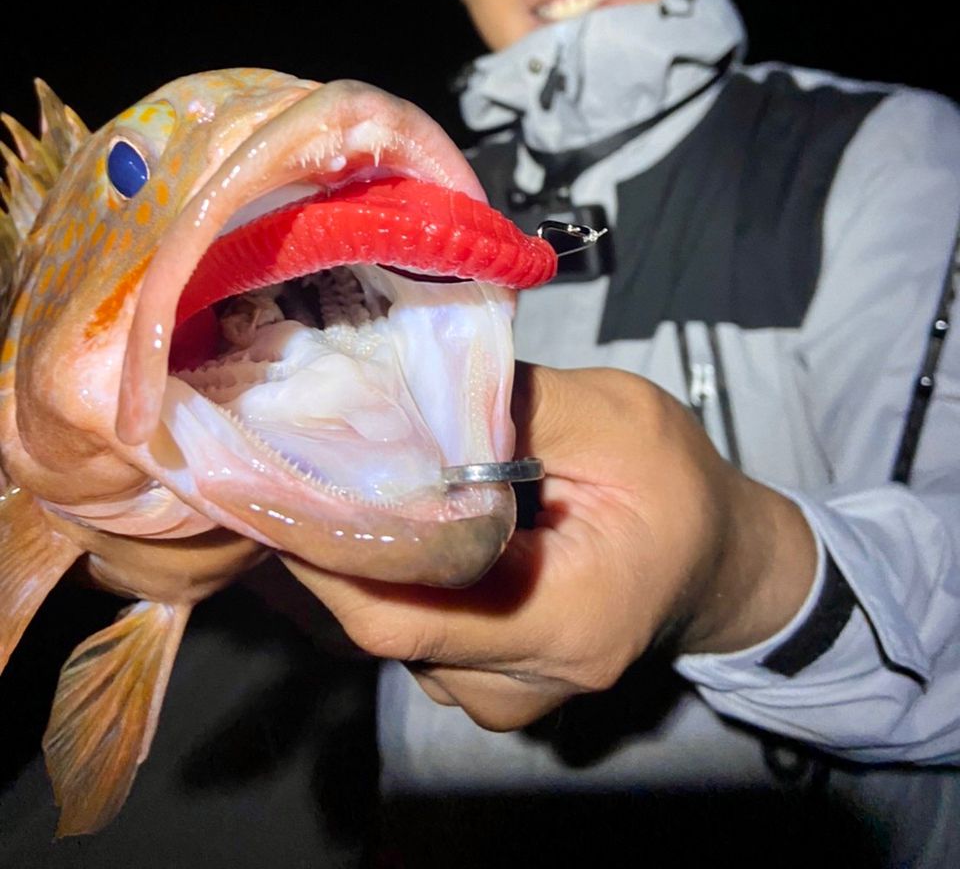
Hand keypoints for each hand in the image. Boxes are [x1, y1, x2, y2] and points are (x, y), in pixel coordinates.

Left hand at [290, 364, 815, 730]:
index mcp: (567, 622)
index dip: (324, 556)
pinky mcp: (478, 679)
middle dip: (324, 541)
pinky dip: (374, 573)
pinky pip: (402, 630)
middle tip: (273, 456)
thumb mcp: (619, 417)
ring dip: (346, 556)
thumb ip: (513, 407)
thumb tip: (405, 385)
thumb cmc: (676, 487)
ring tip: (314, 473)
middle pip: (382, 624)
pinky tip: (365, 513)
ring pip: (383, 629)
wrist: (715, 560)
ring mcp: (495, 695)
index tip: (266, 486)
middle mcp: (519, 684)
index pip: (404, 616)